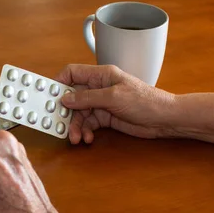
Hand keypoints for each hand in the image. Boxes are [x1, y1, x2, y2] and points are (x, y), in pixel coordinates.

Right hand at [56, 64, 179, 143]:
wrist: (163, 119)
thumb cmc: (144, 101)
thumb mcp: (113, 97)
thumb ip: (87, 98)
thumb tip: (65, 98)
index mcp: (100, 75)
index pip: (73, 73)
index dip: (59, 83)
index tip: (49, 97)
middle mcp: (99, 87)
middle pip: (73, 97)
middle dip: (66, 112)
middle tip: (60, 125)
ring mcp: (102, 103)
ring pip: (80, 114)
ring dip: (76, 126)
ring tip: (76, 138)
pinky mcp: (106, 118)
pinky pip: (89, 124)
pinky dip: (86, 131)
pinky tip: (88, 139)